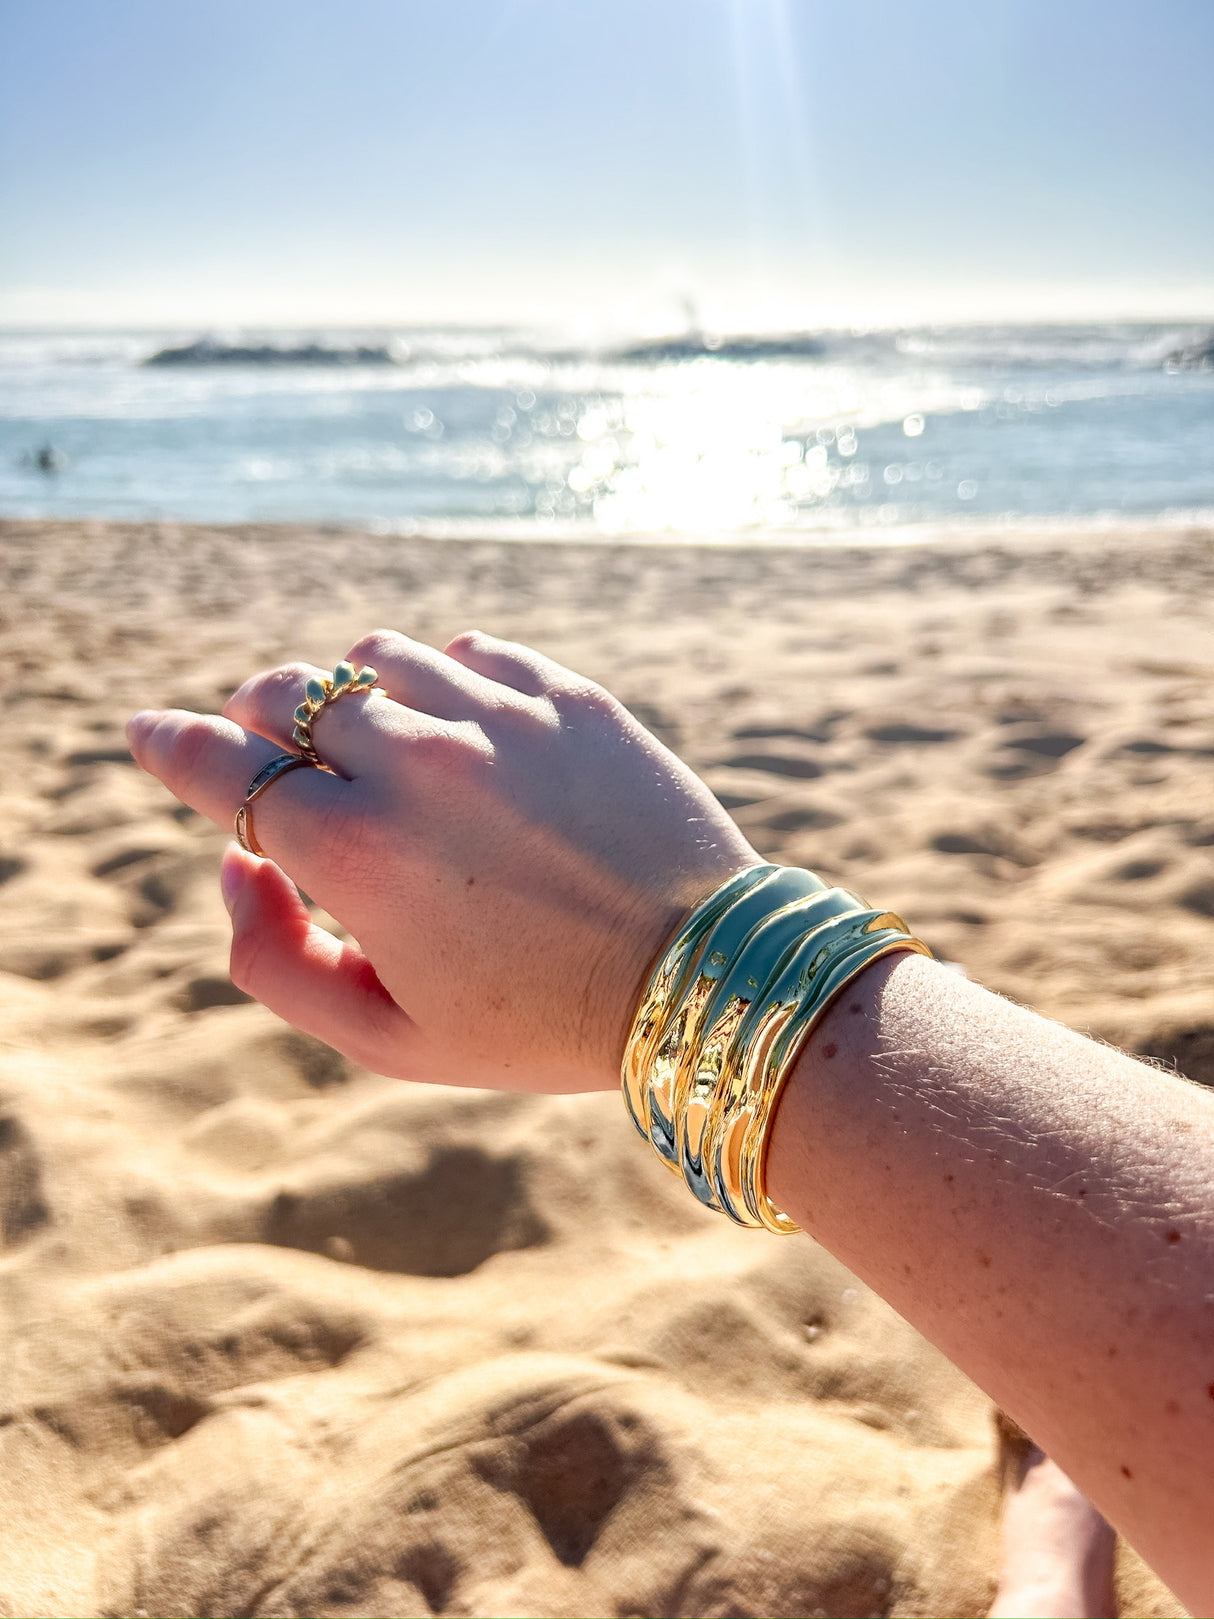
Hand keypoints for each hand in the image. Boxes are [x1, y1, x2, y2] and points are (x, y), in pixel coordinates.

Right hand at [127, 630, 757, 1091]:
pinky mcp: (568, 694)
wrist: (703, 978)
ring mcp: (498, 717)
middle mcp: (418, 764)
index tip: (149, 732)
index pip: (220, 765)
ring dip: (349, 695)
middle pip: (282, 693)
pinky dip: (442, 683)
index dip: (169, 745)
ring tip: (377, 746)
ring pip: (371, 658)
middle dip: (255, 721)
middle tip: (278, 760)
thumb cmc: (539, 1022)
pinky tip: (464, 733)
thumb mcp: (389, 1039)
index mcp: (358, 852)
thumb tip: (240, 863)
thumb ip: (275, 961)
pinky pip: (466, 653)